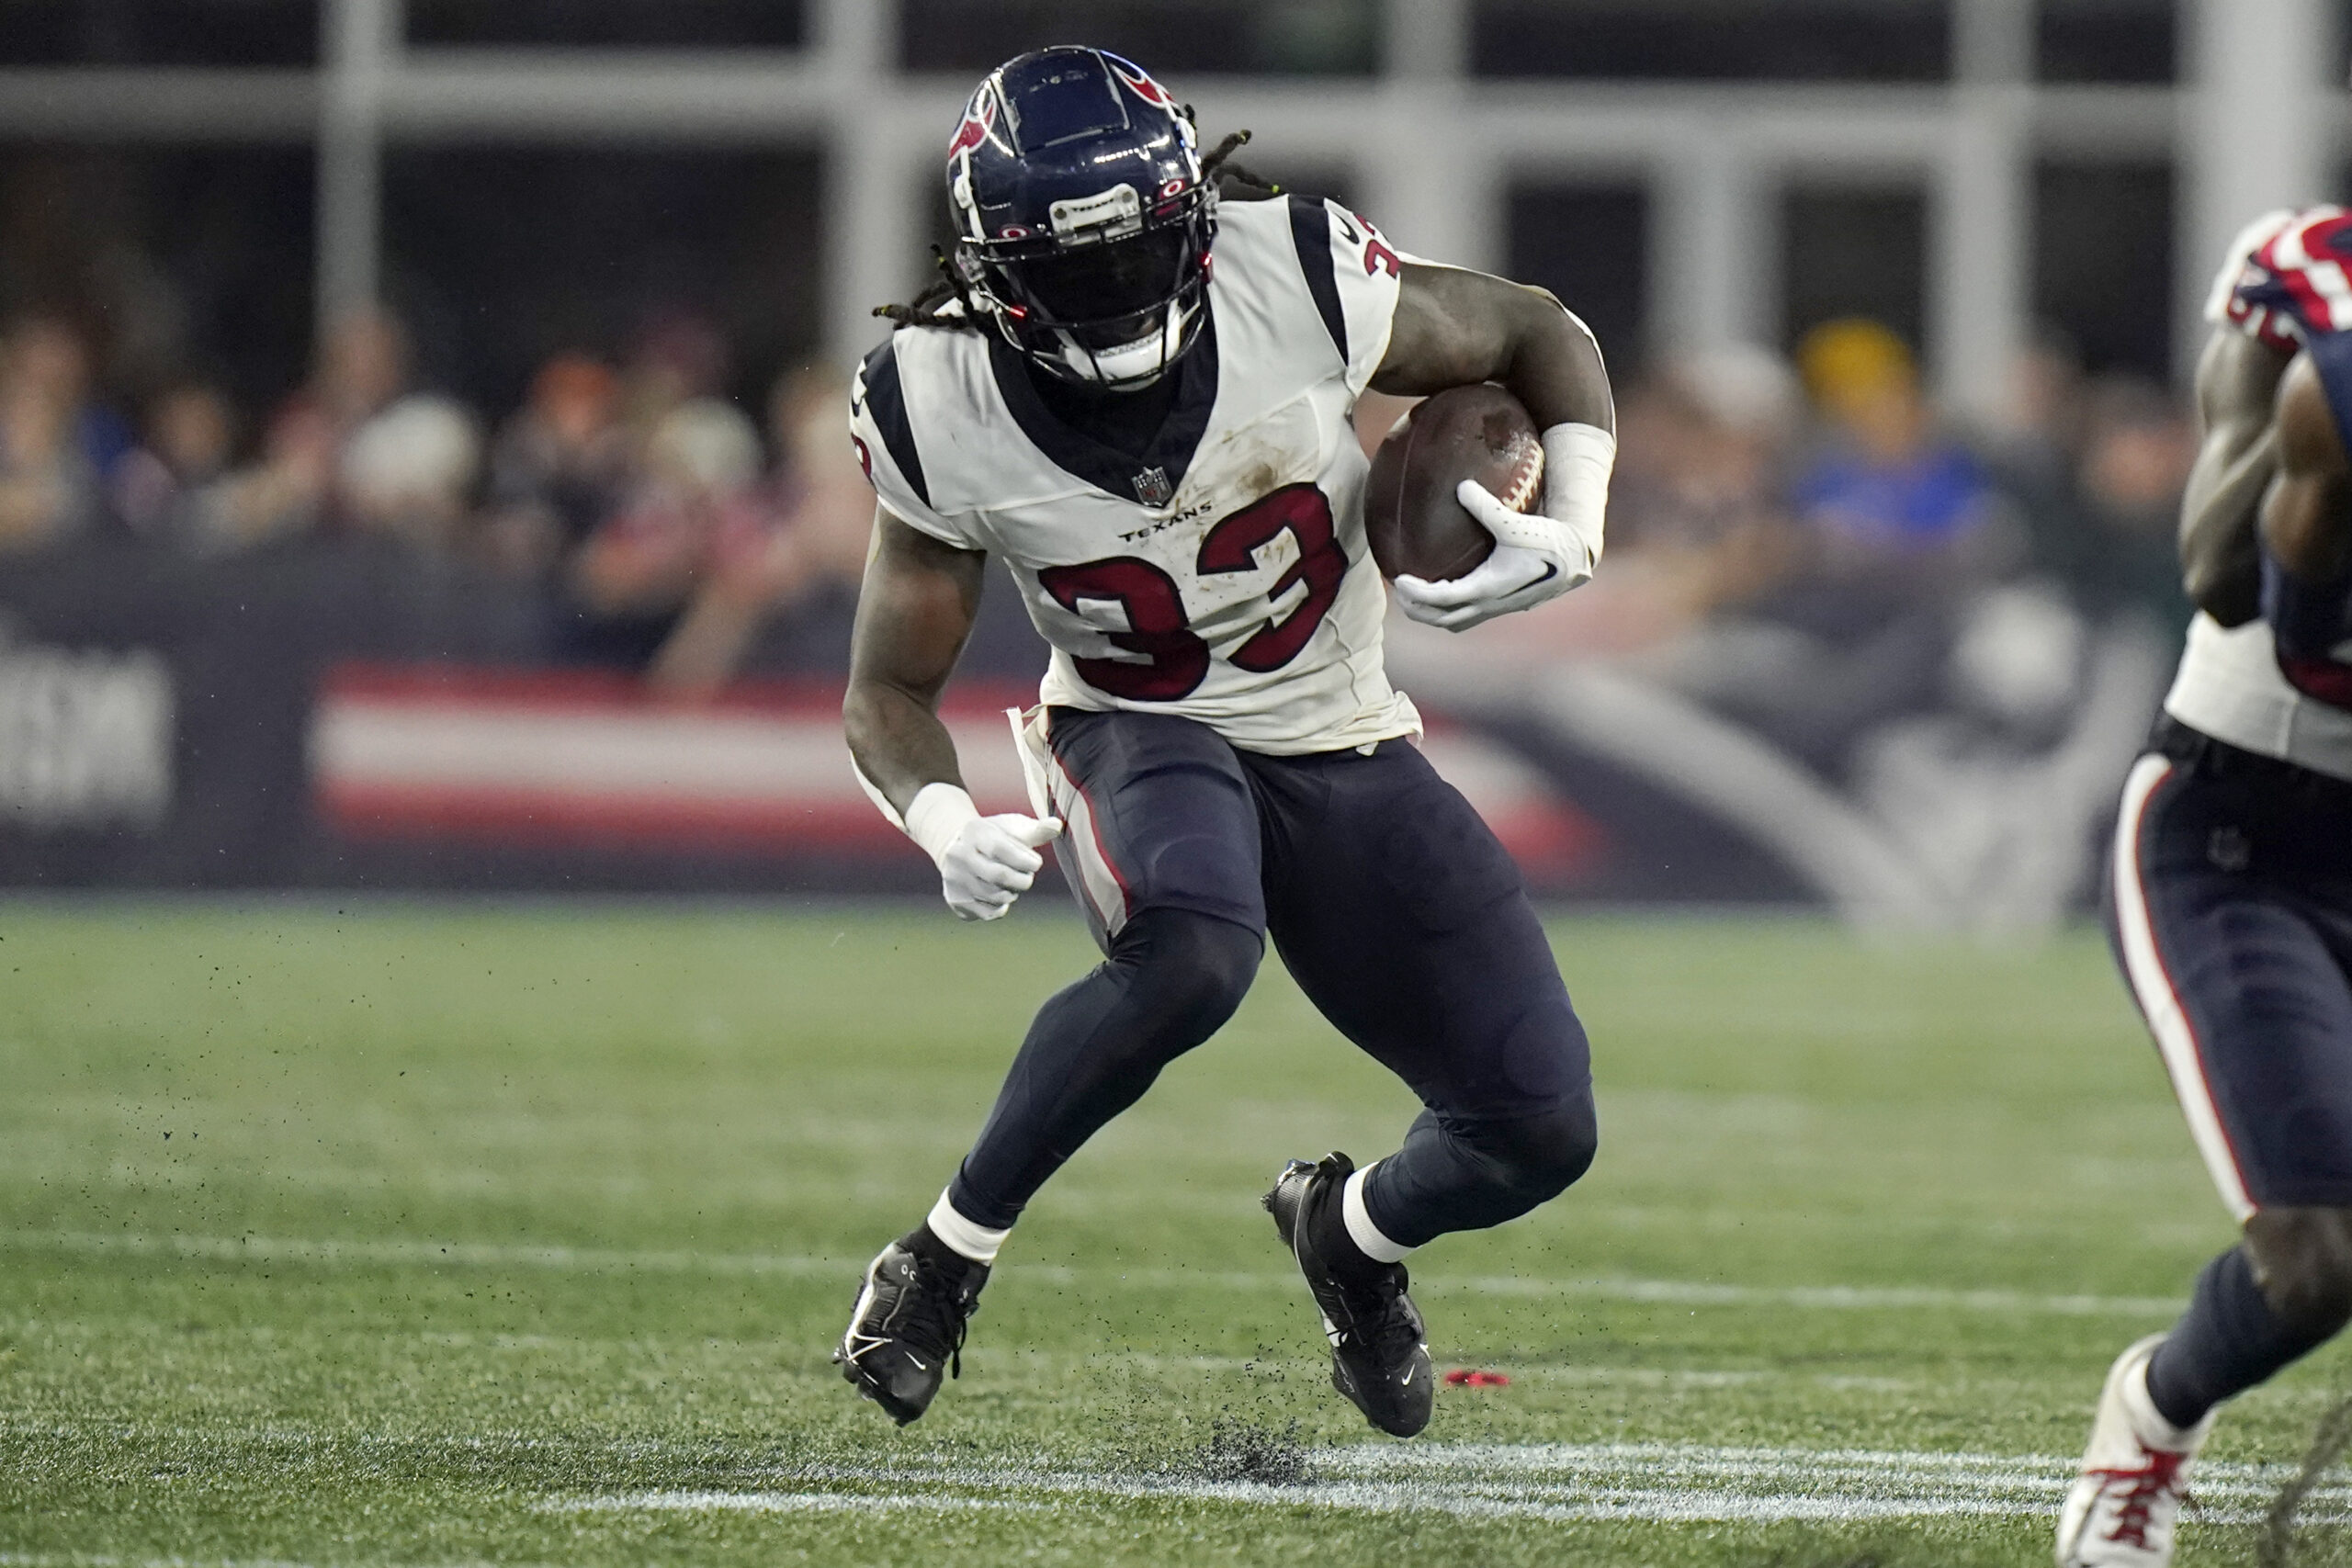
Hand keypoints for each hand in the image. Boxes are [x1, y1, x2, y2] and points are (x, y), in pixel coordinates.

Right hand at [936, 811, 1062, 920]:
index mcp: (974, 833)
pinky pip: (987, 913)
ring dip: (1012, 893)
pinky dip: (1001, 907)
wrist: (954, 848)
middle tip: (1028, 877)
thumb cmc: (992, 836)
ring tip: (1012, 884)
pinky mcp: (955, 900)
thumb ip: (1035, 830)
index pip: (1000, 849)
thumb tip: (1057, 826)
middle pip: (998, 875)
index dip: (1024, 860)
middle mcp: (959, 856)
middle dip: (1022, 880)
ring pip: (994, 897)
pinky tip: (1001, 895)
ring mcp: (954, 880)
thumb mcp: (1010, 827)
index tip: (1036, 863)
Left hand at [1391, 478, 1597, 631]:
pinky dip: (1450, 610)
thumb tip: (1460, 487)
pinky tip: (1444, 591)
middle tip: (1399, 590)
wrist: (1575, 561)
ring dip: (1432, 614)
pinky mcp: (1502, 605)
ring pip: (1455, 622)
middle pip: (1442, 619)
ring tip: (1414, 597)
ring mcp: (1496, 608)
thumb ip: (1485, 506)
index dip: (1417, 592)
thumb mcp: (1514, 522)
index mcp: (1488, 588)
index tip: (1398, 579)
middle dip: (1417, 609)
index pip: (1442, 598)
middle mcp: (1489, 604)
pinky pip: (1468, 615)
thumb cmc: (1547, 541)